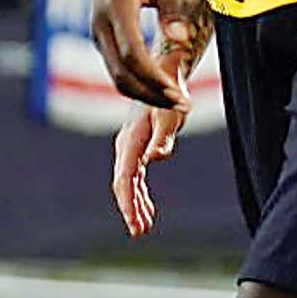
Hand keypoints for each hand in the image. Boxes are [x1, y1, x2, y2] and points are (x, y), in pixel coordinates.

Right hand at [90, 0, 188, 108]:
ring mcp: (97, 35)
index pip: (131, 54)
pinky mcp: (101, 39)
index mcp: (115, 9)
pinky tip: (164, 89)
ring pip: (116, 77)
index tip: (179, 93)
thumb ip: (171, 8)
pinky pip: (117, 69)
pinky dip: (138, 84)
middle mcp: (100, 27)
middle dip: (152, 95)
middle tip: (184, 106)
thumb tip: (181, 42)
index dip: (154, 79)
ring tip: (178, 102)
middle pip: (121, 75)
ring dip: (146, 94)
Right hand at [109, 22, 198, 235]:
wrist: (165, 67)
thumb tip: (158, 157)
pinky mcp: (139, 143)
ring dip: (135, 203)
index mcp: (131, 136)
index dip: (129, 201)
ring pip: (129, 181)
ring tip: (143, 227)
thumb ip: (165, 133)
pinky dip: (141, 192)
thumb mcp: (172, 111)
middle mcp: (127, 142)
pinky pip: (136, 174)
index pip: (125, 176)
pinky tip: (148, 210)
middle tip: (139, 230)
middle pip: (124, 182)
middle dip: (130, 208)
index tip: (135, 222)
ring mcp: (131, 144)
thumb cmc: (171, 88)